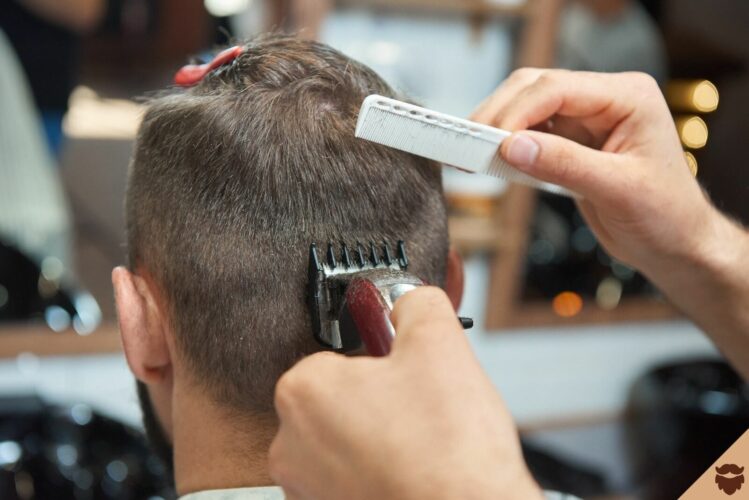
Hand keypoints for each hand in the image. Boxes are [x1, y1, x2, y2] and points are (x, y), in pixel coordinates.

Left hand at [269, 287, 542, 499]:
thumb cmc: (447, 453)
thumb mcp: (439, 343)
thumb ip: (416, 303)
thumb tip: (409, 299)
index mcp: (304, 391)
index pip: (338, 355)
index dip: (381, 360)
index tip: (407, 371)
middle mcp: (290, 445)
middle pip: (341, 401)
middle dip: (381, 400)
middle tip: (422, 410)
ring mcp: (307, 490)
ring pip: (349, 444)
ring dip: (381, 440)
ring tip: (423, 446)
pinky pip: (354, 481)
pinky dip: (380, 476)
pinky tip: (414, 475)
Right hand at [472, 69, 719, 279]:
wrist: (674, 244)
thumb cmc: (666, 216)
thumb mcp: (618, 190)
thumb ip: (566, 164)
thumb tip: (513, 146)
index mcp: (628, 97)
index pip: (558, 88)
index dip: (518, 112)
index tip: (492, 141)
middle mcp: (605, 100)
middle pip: (535, 88)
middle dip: (499, 114)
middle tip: (470, 144)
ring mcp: (587, 119)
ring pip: (526, 107)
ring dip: (497, 127)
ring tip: (472, 154)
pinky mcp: (571, 141)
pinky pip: (529, 132)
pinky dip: (507, 145)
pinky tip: (492, 161)